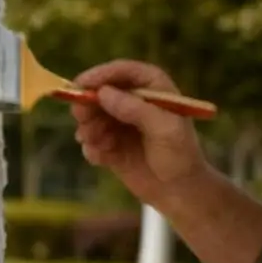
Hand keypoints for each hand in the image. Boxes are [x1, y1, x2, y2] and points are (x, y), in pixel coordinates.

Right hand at [70, 60, 209, 208]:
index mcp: (152, 88)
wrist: (180, 191)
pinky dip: (92, 148)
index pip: (123, 71)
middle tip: (81, 118)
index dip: (101, 75)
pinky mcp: (111, 145)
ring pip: (92, 116)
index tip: (81, 85)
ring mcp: (120, 123)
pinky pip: (92, 140)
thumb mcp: (164, 129)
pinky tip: (102, 159)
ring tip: (99, 144)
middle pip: (101, 91)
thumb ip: (135, 109)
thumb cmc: (180, 155)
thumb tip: (103, 93)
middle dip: (88, 104)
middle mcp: (133, 101)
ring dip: (89, 128)